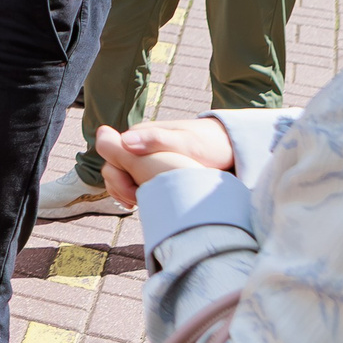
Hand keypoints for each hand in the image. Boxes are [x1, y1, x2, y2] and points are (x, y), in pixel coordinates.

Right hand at [92, 120, 225, 209]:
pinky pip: (135, 182)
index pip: (111, 157)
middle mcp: (138, 146)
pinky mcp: (154, 169)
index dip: (118, 178)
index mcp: (139, 136)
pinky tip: (146, 204)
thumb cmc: (210, 144)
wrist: (231, 147)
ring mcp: (145, 158)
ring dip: (127, 193)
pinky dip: (136, 194)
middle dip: (121, 189)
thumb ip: (156, 140)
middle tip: (137, 204)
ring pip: (122, 178)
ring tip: (143, 206)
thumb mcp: (186, 143)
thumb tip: (125, 141)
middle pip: (114, 169)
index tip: (135, 196)